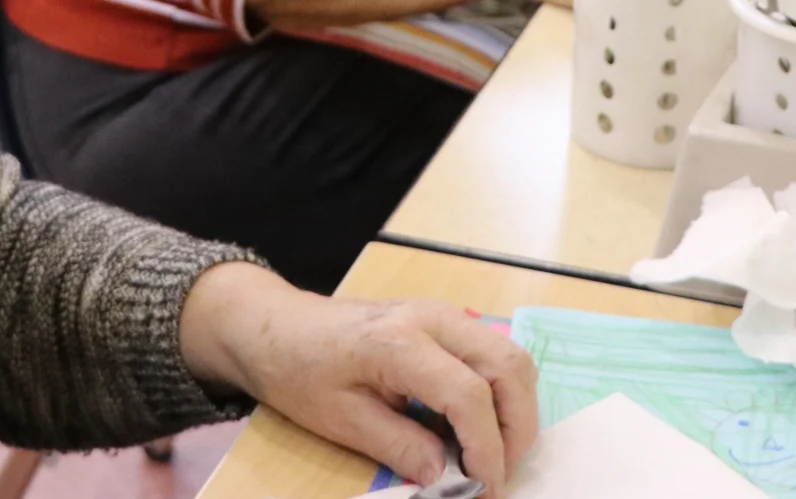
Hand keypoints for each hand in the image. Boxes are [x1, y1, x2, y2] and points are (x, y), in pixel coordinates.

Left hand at [180, 265, 540, 494]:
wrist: (278, 326)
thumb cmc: (300, 371)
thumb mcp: (341, 420)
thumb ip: (399, 447)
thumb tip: (448, 477)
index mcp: (400, 342)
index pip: (468, 395)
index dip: (487, 448)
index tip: (485, 488)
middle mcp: (434, 318)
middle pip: (509, 367)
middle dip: (517, 428)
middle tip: (498, 474)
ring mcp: (443, 314)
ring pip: (511, 356)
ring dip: (516, 409)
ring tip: (493, 454)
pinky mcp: (445, 321)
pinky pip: (493, 352)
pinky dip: (502, 392)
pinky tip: (478, 426)